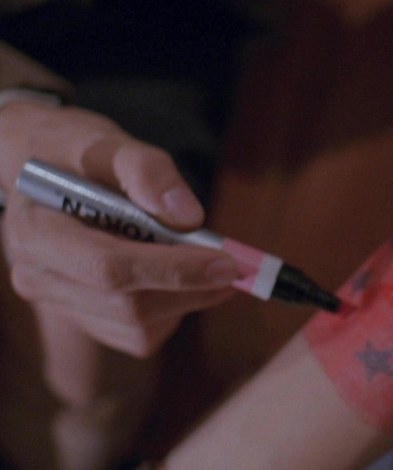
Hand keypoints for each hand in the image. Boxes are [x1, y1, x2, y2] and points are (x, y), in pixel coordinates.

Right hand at [0, 101, 239, 356]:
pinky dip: (173, 310)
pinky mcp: (85, 321)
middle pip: (127, 306)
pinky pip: (140, 336)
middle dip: (191, 288)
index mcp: (36, 231)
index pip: (109, 268)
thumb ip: (146, 171)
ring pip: (138, 327)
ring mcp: (59, 304)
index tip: (226, 261)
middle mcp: (38, 276)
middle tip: (236, 266)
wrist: (49, 171)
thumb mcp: (107, 143)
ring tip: (208, 264)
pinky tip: (177, 277)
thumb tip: (187, 217)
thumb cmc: (77, 155)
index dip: (174, 269)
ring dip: (188, 299)